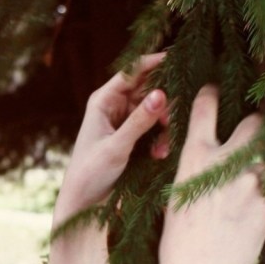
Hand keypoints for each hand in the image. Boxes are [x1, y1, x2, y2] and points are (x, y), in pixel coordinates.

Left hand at [48, 54, 168, 263]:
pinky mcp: (136, 138)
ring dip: (166, 125)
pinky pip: (157, 129)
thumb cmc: (90, 173)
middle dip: (166, 103)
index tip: (181, 60)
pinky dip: (162, 139)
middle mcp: (115, 106)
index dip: (156, 62)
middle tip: (173, 120)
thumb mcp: (116, 147)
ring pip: (158, 110)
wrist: (83, 204)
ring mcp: (126, 121)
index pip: (133, 70)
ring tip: (163, 148)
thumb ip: (140, 121)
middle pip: (150, 89)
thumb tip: (162, 94)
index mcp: (103, 100)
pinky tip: (161, 155)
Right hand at [159, 85, 264, 263]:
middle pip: (256, 121)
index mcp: (195, 156)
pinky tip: (252, 207)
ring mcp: (255, 181)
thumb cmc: (177, 239)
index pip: (207, 106)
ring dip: (263, 159)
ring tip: (251, 175)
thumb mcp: (175, 193)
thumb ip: (195, 166)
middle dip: (255, 123)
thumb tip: (207, 154)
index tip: (215, 89)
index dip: (212, 93)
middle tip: (252, 130)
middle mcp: (228, 161)